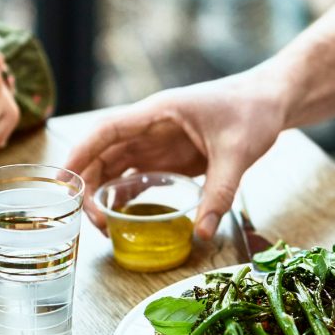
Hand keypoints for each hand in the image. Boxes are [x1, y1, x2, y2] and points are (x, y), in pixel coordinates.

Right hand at [65, 71, 286, 238]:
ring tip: (105, 226)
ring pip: (118, 167)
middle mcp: (151, 127)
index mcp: (159, 113)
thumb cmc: (252, 112)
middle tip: (92, 221)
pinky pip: (140, 176)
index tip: (62, 181)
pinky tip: (123, 217)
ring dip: (106, 193)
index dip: (80, 154)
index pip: (106, 131)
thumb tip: (202, 232)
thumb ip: (220, 193)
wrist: (271, 101)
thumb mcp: (238, 153)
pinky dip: (127, 195)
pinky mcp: (171, 157)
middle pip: (105, 154)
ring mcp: (159, 142)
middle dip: (90, 185)